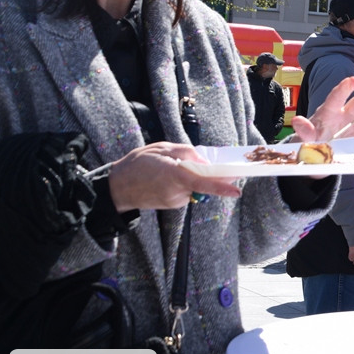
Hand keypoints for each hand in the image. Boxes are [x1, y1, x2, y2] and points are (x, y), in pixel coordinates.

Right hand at [108, 142, 240, 212]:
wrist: (116, 188)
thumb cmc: (137, 164)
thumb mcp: (161, 148)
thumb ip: (185, 153)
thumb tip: (203, 161)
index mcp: (174, 176)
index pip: (203, 183)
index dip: (222, 188)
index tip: (237, 191)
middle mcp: (176, 192)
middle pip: (202, 184)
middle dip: (208, 175)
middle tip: (202, 164)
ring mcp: (174, 201)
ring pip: (194, 187)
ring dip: (192, 177)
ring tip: (170, 168)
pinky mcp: (171, 205)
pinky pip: (186, 192)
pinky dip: (184, 183)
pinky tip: (168, 177)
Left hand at [289, 77, 353, 141]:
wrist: (311, 157)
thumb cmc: (306, 143)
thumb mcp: (301, 138)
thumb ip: (303, 131)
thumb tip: (298, 121)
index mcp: (328, 113)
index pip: (336, 98)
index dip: (343, 89)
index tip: (352, 80)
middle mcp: (342, 116)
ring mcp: (350, 127)